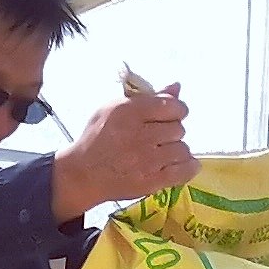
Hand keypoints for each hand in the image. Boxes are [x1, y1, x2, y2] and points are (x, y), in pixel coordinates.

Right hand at [52, 81, 192, 216]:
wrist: (82, 174)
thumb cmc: (97, 138)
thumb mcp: (115, 109)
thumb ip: (148, 98)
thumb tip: (176, 86)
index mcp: (129, 112)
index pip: (172, 105)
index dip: (176, 110)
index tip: (170, 116)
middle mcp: (140, 135)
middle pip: (178, 128)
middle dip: (172, 132)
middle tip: (158, 137)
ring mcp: (147, 160)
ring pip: (183, 149)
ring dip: (176, 151)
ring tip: (162, 153)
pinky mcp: (152, 181)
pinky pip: (184, 171)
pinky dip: (187, 167)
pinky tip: (177, 164)